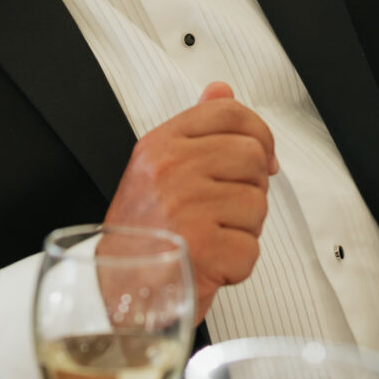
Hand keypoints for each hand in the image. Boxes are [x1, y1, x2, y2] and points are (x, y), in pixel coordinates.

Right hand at [103, 82, 277, 321]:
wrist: (115, 289)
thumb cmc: (142, 232)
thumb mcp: (158, 167)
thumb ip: (195, 127)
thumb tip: (221, 89)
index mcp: (161, 145)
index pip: (229, 114)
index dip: (259, 134)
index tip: (263, 159)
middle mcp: (171, 171)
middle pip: (252, 157)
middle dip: (250, 188)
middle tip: (224, 210)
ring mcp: (187, 208)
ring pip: (257, 204)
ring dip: (244, 229)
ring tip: (211, 237)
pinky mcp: (203, 249)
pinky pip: (251, 248)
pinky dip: (238, 265)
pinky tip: (210, 263)